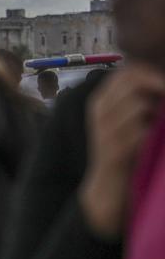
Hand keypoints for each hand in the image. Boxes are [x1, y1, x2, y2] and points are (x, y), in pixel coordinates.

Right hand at [81, 66, 164, 238]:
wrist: (107, 187)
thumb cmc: (123, 150)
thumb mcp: (122, 120)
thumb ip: (135, 99)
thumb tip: (160, 81)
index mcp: (101, 100)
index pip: (128, 71)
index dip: (153, 72)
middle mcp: (99, 111)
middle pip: (133, 81)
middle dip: (160, 85)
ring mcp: (105, 129)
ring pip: (140, 104)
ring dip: (158, 114)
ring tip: (158, 125)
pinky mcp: (116, 149)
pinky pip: (143, 130)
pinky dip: (153, 134)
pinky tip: (153, 141)